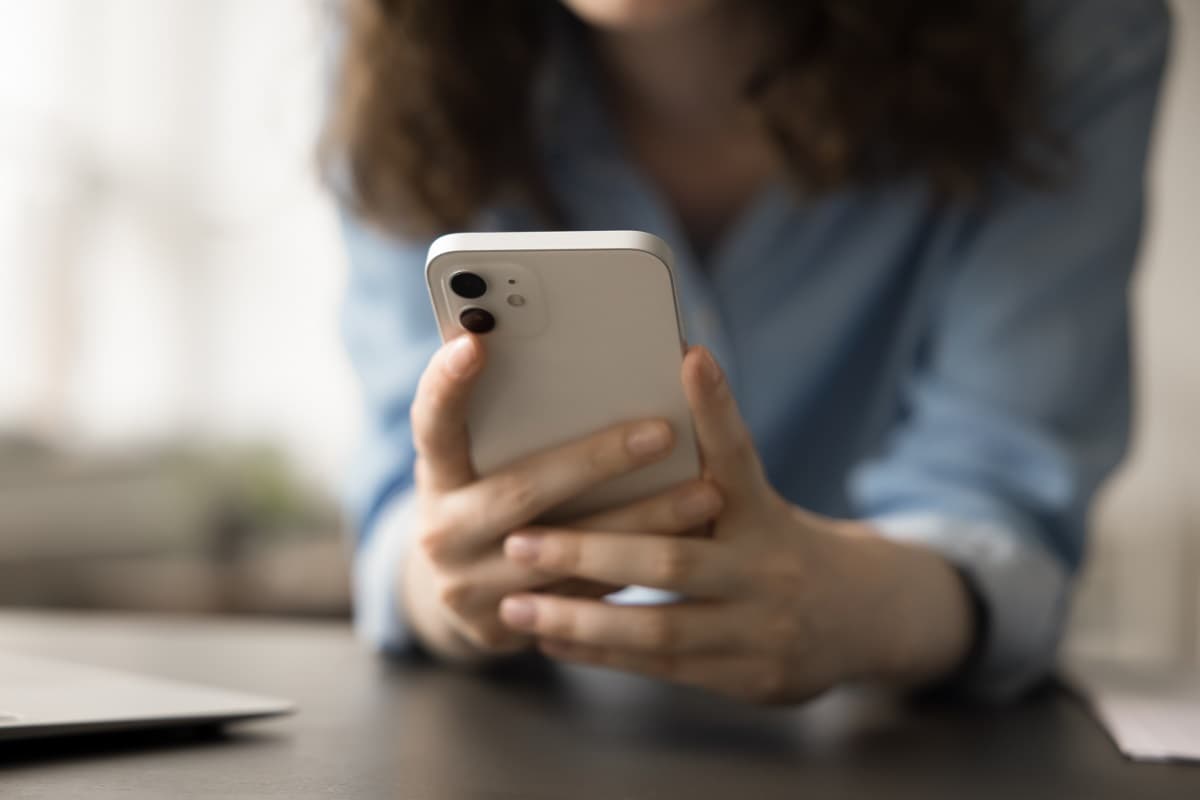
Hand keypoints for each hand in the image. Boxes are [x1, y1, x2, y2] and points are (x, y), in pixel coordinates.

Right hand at [400, 335, 724, 662]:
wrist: (461, 594)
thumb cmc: (488, 498)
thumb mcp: (482, 460)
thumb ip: (512, 421)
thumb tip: (590, 351)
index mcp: (436, 474)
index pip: (432, 421)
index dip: (447, 383)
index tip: (476, 342)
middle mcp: (442, 531)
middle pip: (521, 491)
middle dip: (596, 461)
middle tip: (662, 434)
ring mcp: (469, 587)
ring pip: (566, 553)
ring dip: (641, 522)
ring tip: (705, 494)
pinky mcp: (505, 627)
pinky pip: (584, 595)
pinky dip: (638, 565)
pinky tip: (690, 542)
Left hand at [497, 347, 973, 702]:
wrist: (863, 618)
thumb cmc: (778, 541)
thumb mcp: (757, 500)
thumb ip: (706, 463)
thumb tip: (661, 376)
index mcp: (766, 512)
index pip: (737, 453)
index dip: (715, 407)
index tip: (690, 358)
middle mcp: (768, 568)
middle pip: (672, 559)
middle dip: (589, 552)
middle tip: (522, 540)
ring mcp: (762, 628)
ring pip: (660, 627)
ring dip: (582, 618)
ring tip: (518, 605)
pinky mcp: (750, 677)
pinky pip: (663, 666)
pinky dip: (604, 652)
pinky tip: (552, 640)